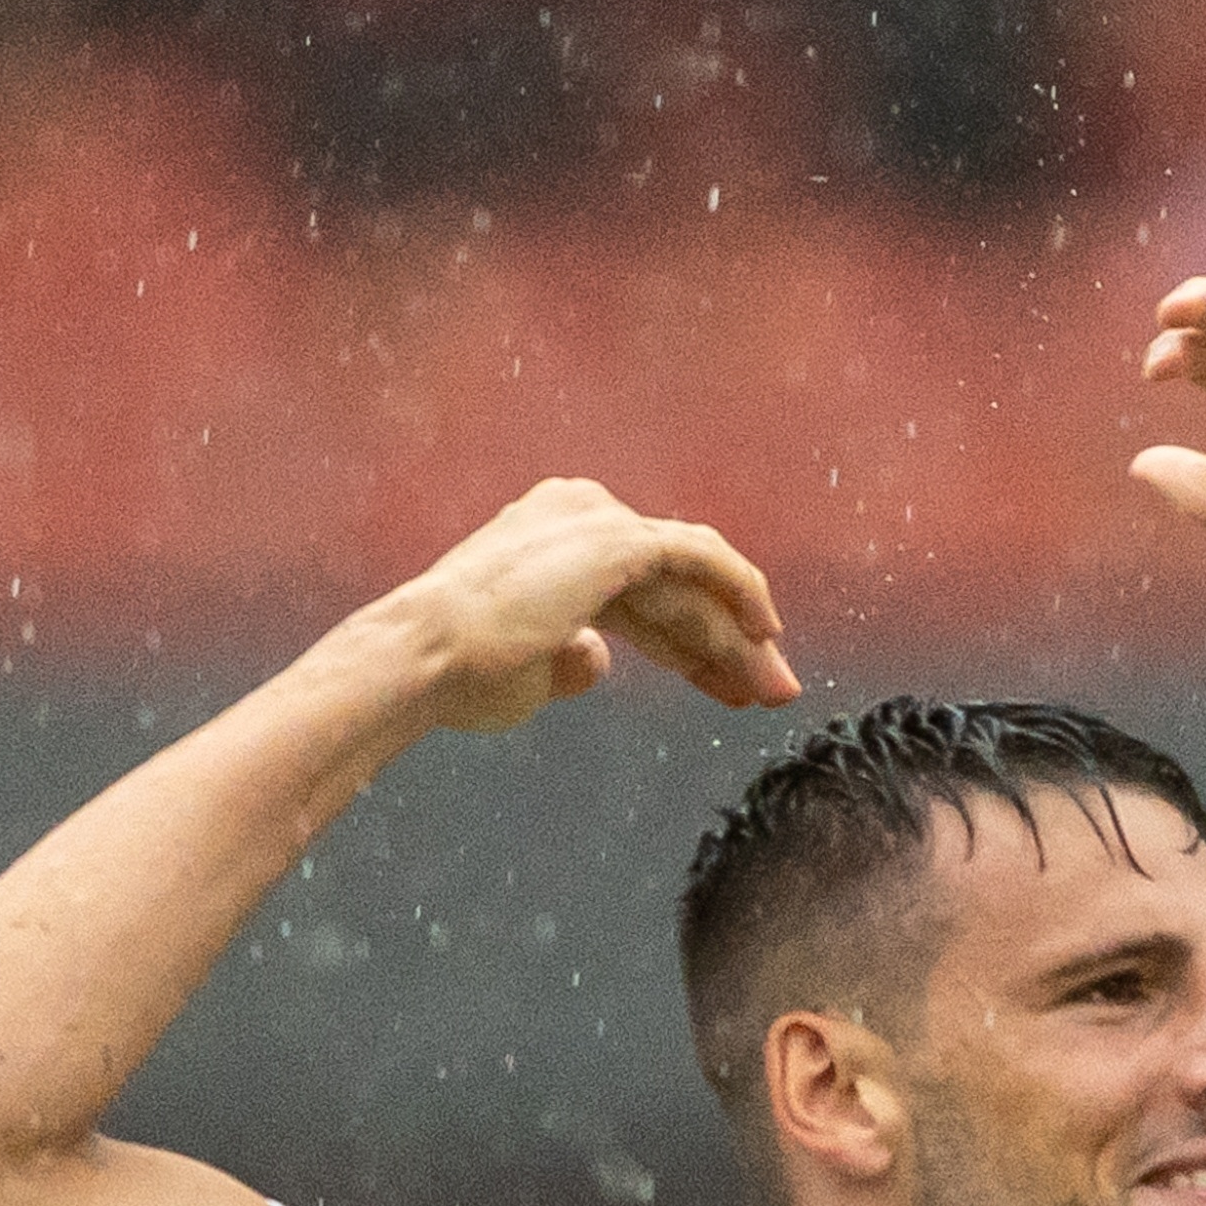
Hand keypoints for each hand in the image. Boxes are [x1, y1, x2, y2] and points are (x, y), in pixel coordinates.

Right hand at [359, 479, 798, 733]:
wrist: (429, 659)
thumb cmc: (462, 673)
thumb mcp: (530, 667)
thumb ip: (571, 656)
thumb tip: (599, 657)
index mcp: (547, 542)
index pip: (637, 594)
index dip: (686, 643)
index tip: (721, 686)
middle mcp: (574, 516)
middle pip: (671, 587)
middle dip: (723, 643)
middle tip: (769, 689)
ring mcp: (595, 520)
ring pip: (691, 582)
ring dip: (737, 636)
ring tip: (776, 689)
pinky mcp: (618, 538)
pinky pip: (700, 556)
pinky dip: (738, 589)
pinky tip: (765, 632)